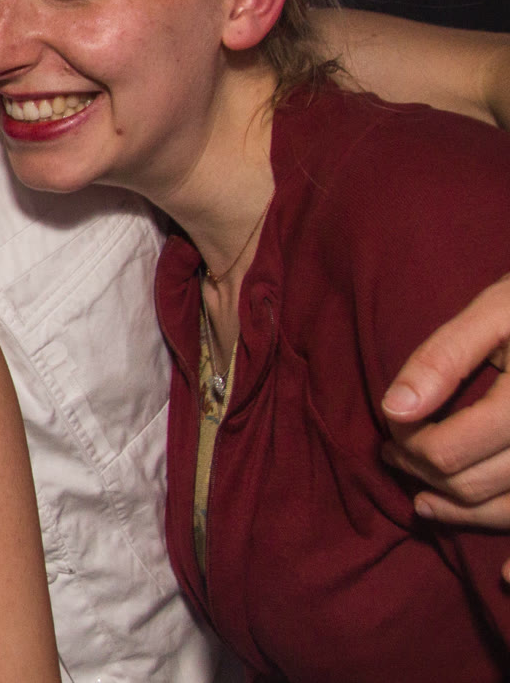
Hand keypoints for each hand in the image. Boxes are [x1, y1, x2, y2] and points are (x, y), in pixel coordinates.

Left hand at [382, 276, 509, 572]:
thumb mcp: (495, 312)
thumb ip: (443, 357)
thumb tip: (393, 408)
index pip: (447, 451)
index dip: (407, 444)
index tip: (391, 424)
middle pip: (473, 484)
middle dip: (423, 473)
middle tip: (394, 452)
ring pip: (508, 511)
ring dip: (460, 512)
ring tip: (422, 497)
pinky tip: (504, 576)